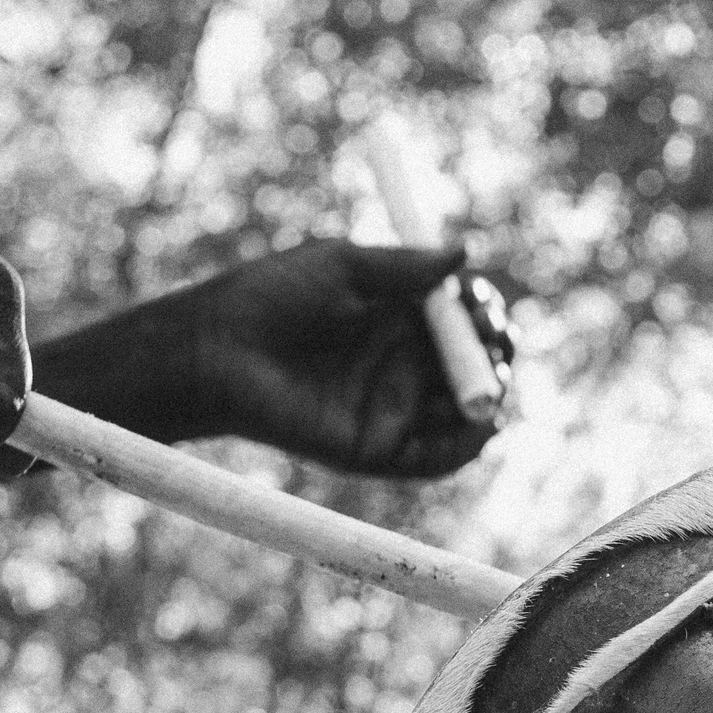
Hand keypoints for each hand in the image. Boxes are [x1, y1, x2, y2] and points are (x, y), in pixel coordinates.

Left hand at [178, 240, 498, 477]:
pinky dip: (468, 445)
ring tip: (484, 376)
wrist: (215, 350)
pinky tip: (479, 420)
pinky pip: (439, 458)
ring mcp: (395, 411)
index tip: (481, 302)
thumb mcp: (341, 266)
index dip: (483, 313)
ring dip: (489, 394)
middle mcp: (404, 367)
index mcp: (400, 319)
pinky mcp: (381, 452)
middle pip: (477, 367)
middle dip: (497, 352)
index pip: (465, 321)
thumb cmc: (268, 298)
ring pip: (468, 413)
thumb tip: (464, 254)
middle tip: (492, 338)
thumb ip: (403, 267)